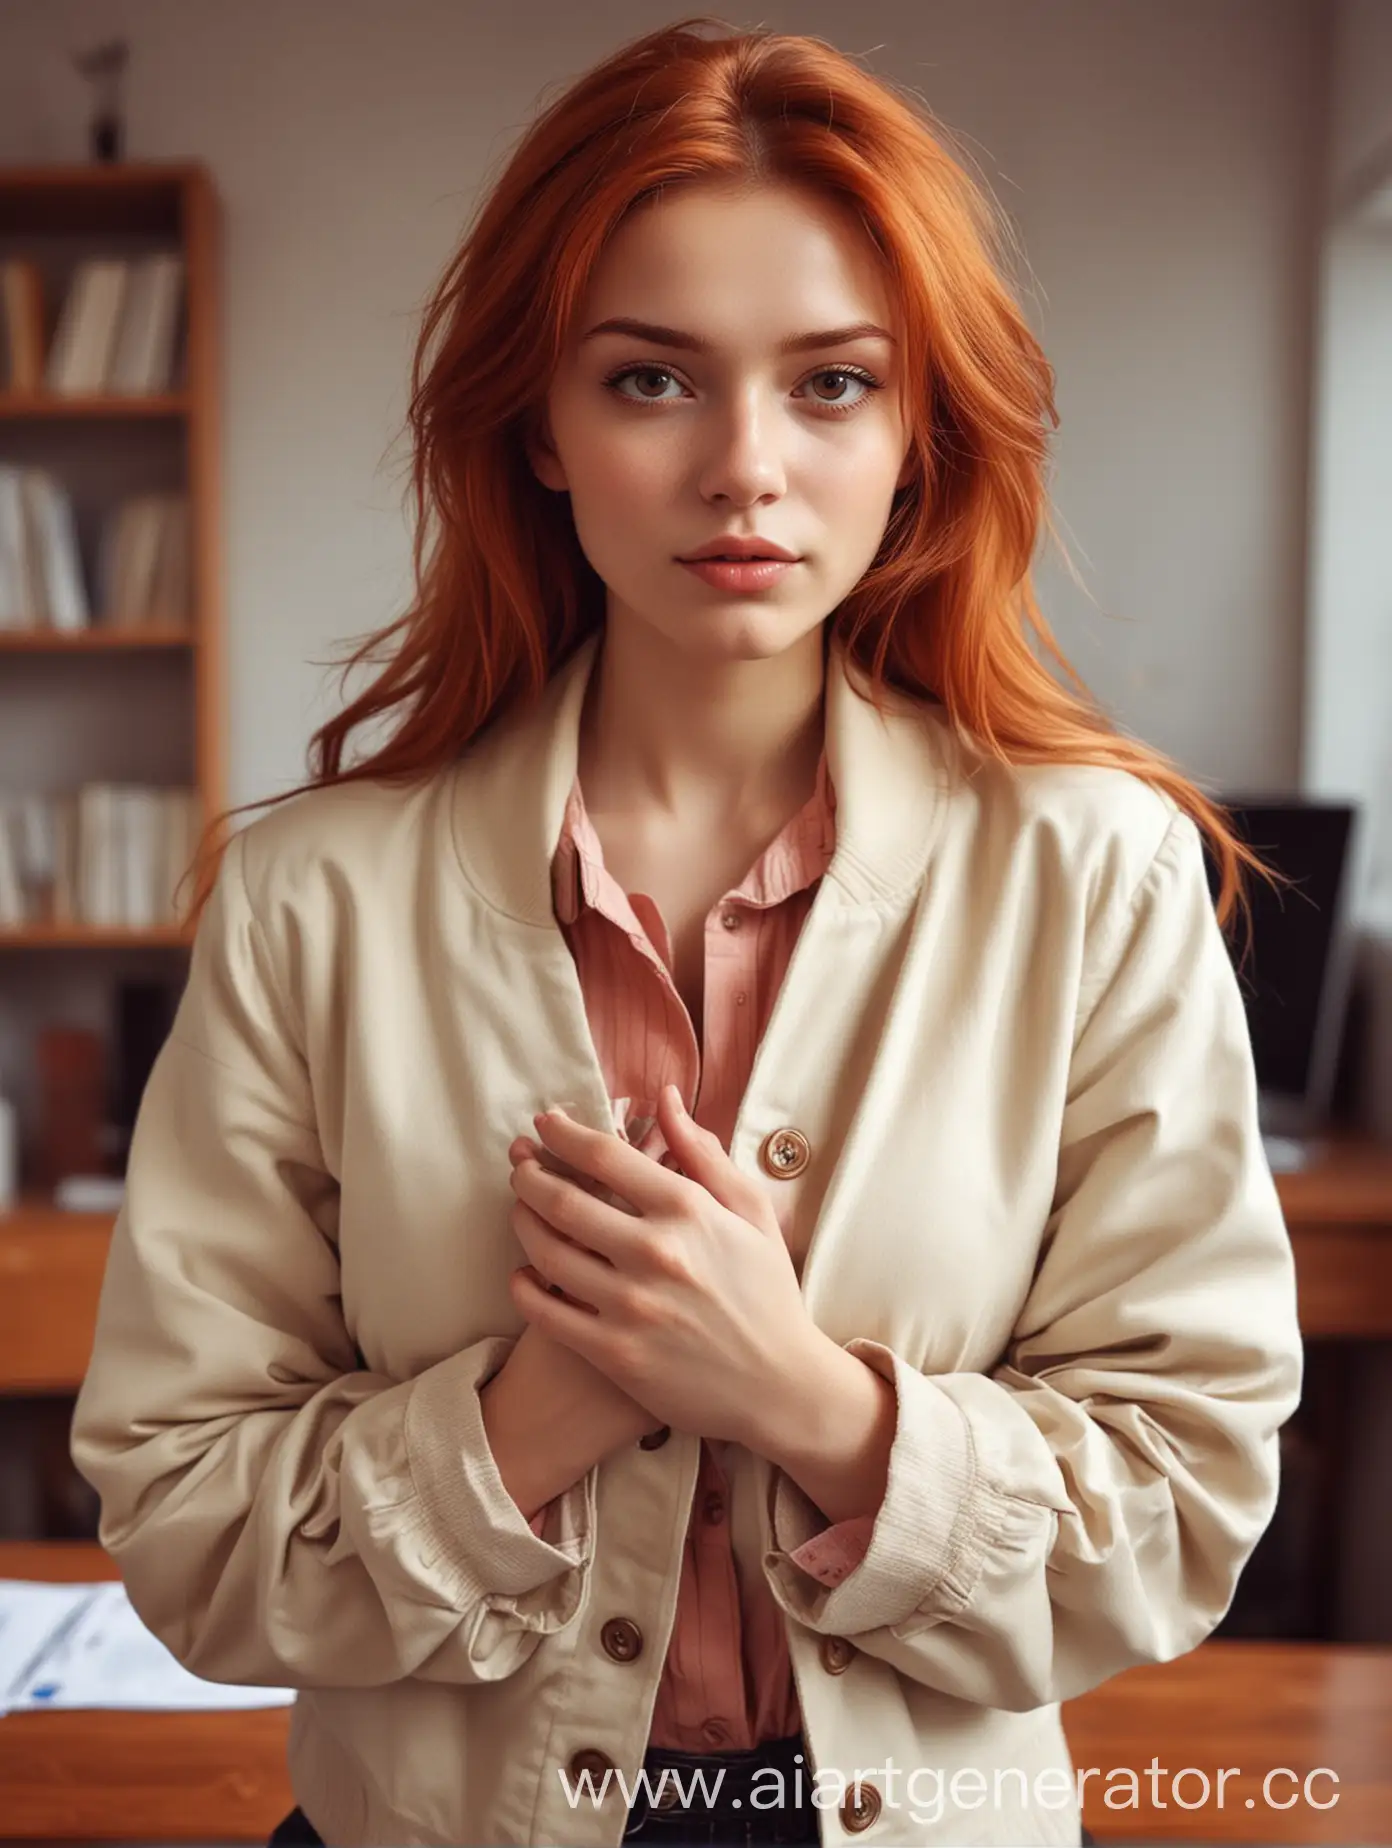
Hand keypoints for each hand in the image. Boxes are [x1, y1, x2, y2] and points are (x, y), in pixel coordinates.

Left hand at [506, 1085, 818, 1446]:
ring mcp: (631, 1306)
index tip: (545, 1124)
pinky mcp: (615, 1354)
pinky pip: (547, 1313)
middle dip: (529, 1175)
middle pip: (563, 1199)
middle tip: (519, 1165)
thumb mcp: (752, 1212)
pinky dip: (523, 1288)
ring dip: (522, 1223)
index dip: (564, 1133)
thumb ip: (704, 1153)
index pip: (606, 1155)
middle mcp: (655, 1253)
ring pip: (547, 1252)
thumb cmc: (768, 1292)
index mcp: (689, 1210)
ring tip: (520, 1210)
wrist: (781, 1387)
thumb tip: (664, 1100)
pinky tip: (523, 1276)